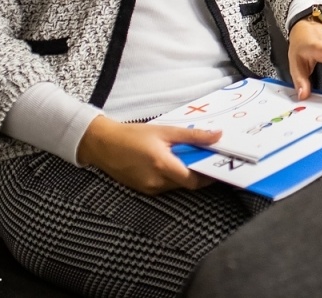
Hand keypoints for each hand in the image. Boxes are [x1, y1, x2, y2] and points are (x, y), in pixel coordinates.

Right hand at [75, 117, 219, 194]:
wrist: (103, 145)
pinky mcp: (143, 190)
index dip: (208, 176)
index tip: (218, 165)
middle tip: (203, 156)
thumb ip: (193, 136)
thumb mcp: (165, 131)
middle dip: (197, 172)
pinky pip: (165, 186)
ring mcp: (149, 189)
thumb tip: (218, 136)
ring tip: (184, 156)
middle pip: (186, 183)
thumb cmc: (133, 135)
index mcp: (162, 166)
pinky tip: (169, 162)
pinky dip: (172, 176)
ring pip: (176, 185)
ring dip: (184, 174)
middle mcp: (156, 182)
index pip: (194, 180)